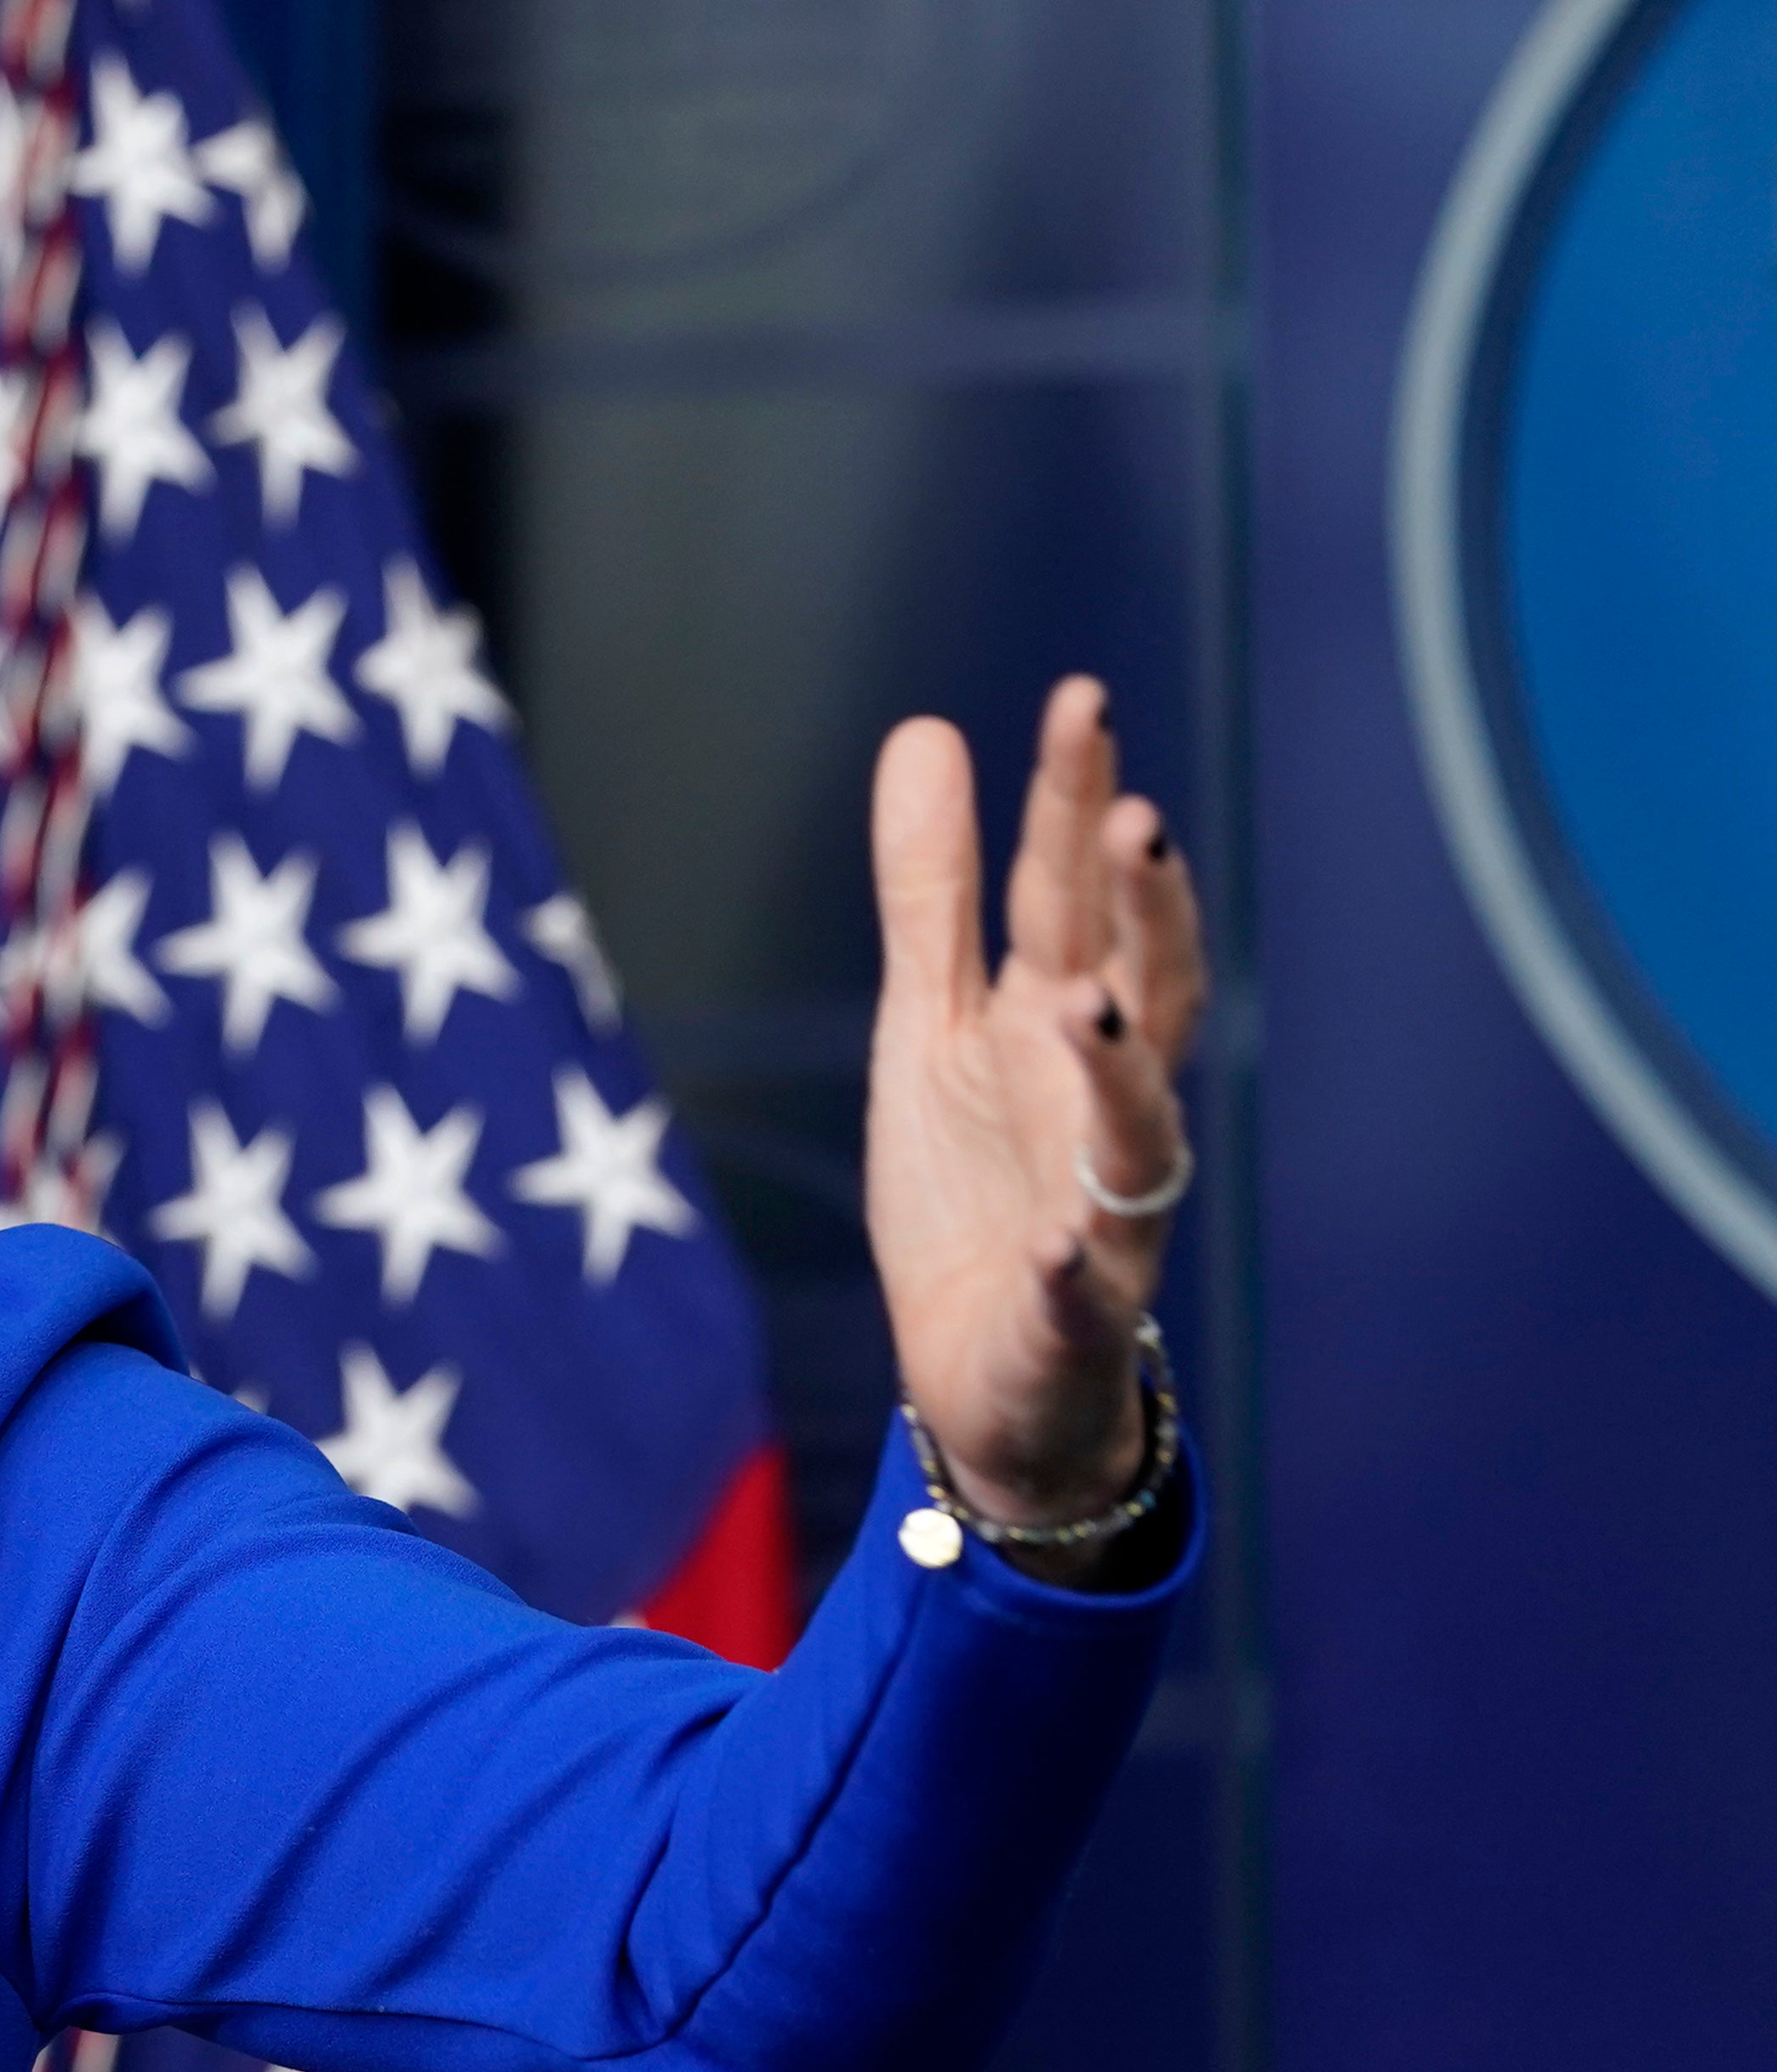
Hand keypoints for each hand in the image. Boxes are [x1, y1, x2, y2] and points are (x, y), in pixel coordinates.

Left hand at [863, 678, 1205, 1545]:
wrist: (992, 1370)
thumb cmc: (977, 1183)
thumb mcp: (930, 1023)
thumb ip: (931, 892)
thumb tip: (927, 730)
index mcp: (1063, 1025)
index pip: (1077, 897)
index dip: (1079, 801)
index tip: (1082, 700)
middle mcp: (1105, 1103)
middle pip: (1143, 990)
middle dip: (1144, 913)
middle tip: (1136, 822)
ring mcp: (1104, 1209)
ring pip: (1136, 1131)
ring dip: (1121, 1069)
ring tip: (1093, 999)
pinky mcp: (1074, 1314)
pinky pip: (1085, 1291)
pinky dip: (1078, 1271)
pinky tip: (1062, 1249)